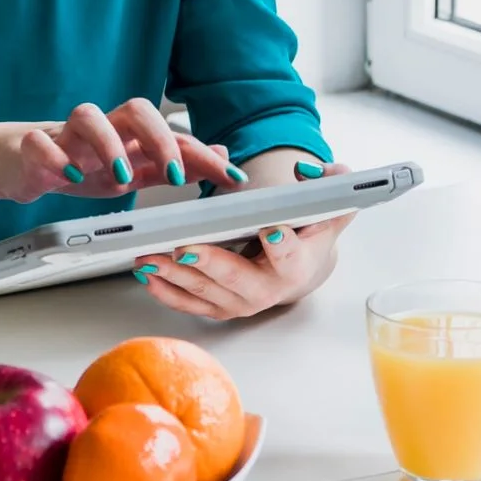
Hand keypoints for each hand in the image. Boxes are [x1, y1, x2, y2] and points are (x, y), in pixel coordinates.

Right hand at [0, 99, 247, 204]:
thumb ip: (175, 164)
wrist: (19, 161)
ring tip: (121, 178)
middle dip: (160, 141)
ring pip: (87, 116)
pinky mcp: (33, 146)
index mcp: (129, 136)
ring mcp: (66, 135)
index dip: (203, 154)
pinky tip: (69, 177)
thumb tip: (220, 154)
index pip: (173, 135)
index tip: (230, 177)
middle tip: (172, 177)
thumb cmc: (80, 163)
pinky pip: (41, 142)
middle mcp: (103, 129)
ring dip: (108, 145)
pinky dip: (55, 158)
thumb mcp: (133, 171)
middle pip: (136, 109)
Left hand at [130, 160, 355, 319]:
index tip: (270, 230)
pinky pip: (189, 303)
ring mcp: (241, 303)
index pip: (290, 256)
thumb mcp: (330, 205)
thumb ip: (333, 185)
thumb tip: (315, 174)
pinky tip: (147, 275)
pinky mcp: (219, 307)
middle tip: (184, 248)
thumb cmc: (310, 232)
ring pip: (205, 292)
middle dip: (209, 264)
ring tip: (149, 257)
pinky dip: (166, 291)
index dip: (281, 244)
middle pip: (236, 279)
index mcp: (297, 265)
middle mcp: (268, 290)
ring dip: (174, 275)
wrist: (301, 266)